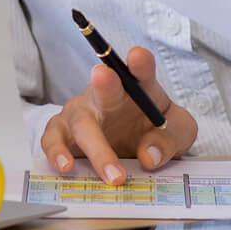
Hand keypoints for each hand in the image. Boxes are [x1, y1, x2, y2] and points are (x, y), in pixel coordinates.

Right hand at [39, 46, 198, 183]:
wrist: (129, 149)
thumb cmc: (153, 132)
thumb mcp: (177, 134)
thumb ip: (170, 139)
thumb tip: (149, 155)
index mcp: (139, 87)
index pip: (140, 70)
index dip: (139, 62)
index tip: (139, 57)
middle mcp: (106, 94)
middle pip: (104, 85)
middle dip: (104, 81)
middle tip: (102, 75)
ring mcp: (81, 112)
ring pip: (80, 122)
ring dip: (96, 147)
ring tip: (111, 172)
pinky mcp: (62, 133)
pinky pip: (53, 140)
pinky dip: (57, 152)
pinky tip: (67, 167)